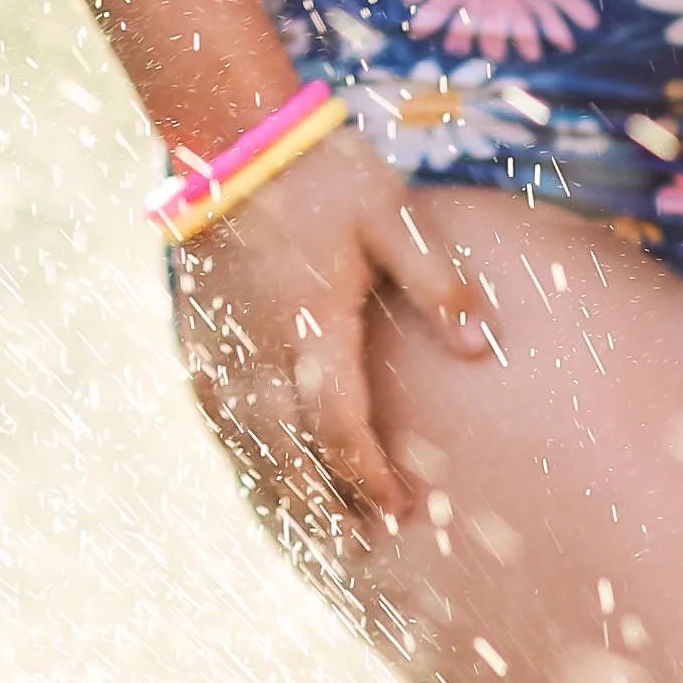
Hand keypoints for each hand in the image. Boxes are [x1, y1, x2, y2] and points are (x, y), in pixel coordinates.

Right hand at [173, 128, 493, 529]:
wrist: (230, 137)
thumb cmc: (322, 174)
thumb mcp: (393, 215)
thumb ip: (437, 280)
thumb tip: (483, 344)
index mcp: (310, 327)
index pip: (337, 428)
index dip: (367, 476)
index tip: (399, 508)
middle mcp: (258, 350)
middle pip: (286, 454)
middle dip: (323, 506)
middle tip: (359, 546)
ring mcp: (222, 346)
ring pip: (245, 443)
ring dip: (279, 492)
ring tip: (313, 531)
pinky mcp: (200, 335)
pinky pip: (217, 414)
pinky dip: (240, 453)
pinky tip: (257, 473)